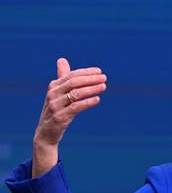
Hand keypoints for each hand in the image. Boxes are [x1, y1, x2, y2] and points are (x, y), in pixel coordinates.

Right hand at [32, 58, 106, 177]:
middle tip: (104, 78)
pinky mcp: (60, 117)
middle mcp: (53, 94)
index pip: (72, 75)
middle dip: (90, 79)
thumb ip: (62, 77)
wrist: (46, 133)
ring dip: (91, 89)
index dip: (86, 72)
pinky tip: (97, 99)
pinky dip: (87, 102)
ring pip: (76, 94)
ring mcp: (55, 106)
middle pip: (74, 82)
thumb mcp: (57, 93)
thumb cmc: (56, 109)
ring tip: (104, 87)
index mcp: (53, 86)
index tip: (99, 71)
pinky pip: (75, 107)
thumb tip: (62, 59)